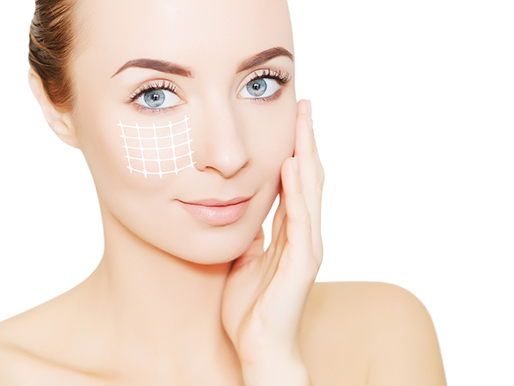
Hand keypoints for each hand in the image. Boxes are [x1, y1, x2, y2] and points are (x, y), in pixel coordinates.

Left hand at [221, 100, 323, 383]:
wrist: (260, 349)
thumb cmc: (251, 309)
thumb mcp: (246, 261)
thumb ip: (253, 235)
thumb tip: (247, 213)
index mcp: (289, 233)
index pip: (296, 183)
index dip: (295, 150)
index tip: (291, 120)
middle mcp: (304, 234)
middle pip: (308, 178)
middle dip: (306, 141)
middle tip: (305, 106)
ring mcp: (306, 247)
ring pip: (309, 192)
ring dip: (307, 155)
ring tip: (304, 122)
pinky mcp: (302, 263)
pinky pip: (299, 221)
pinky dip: (298, 194)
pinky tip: (293, 167)